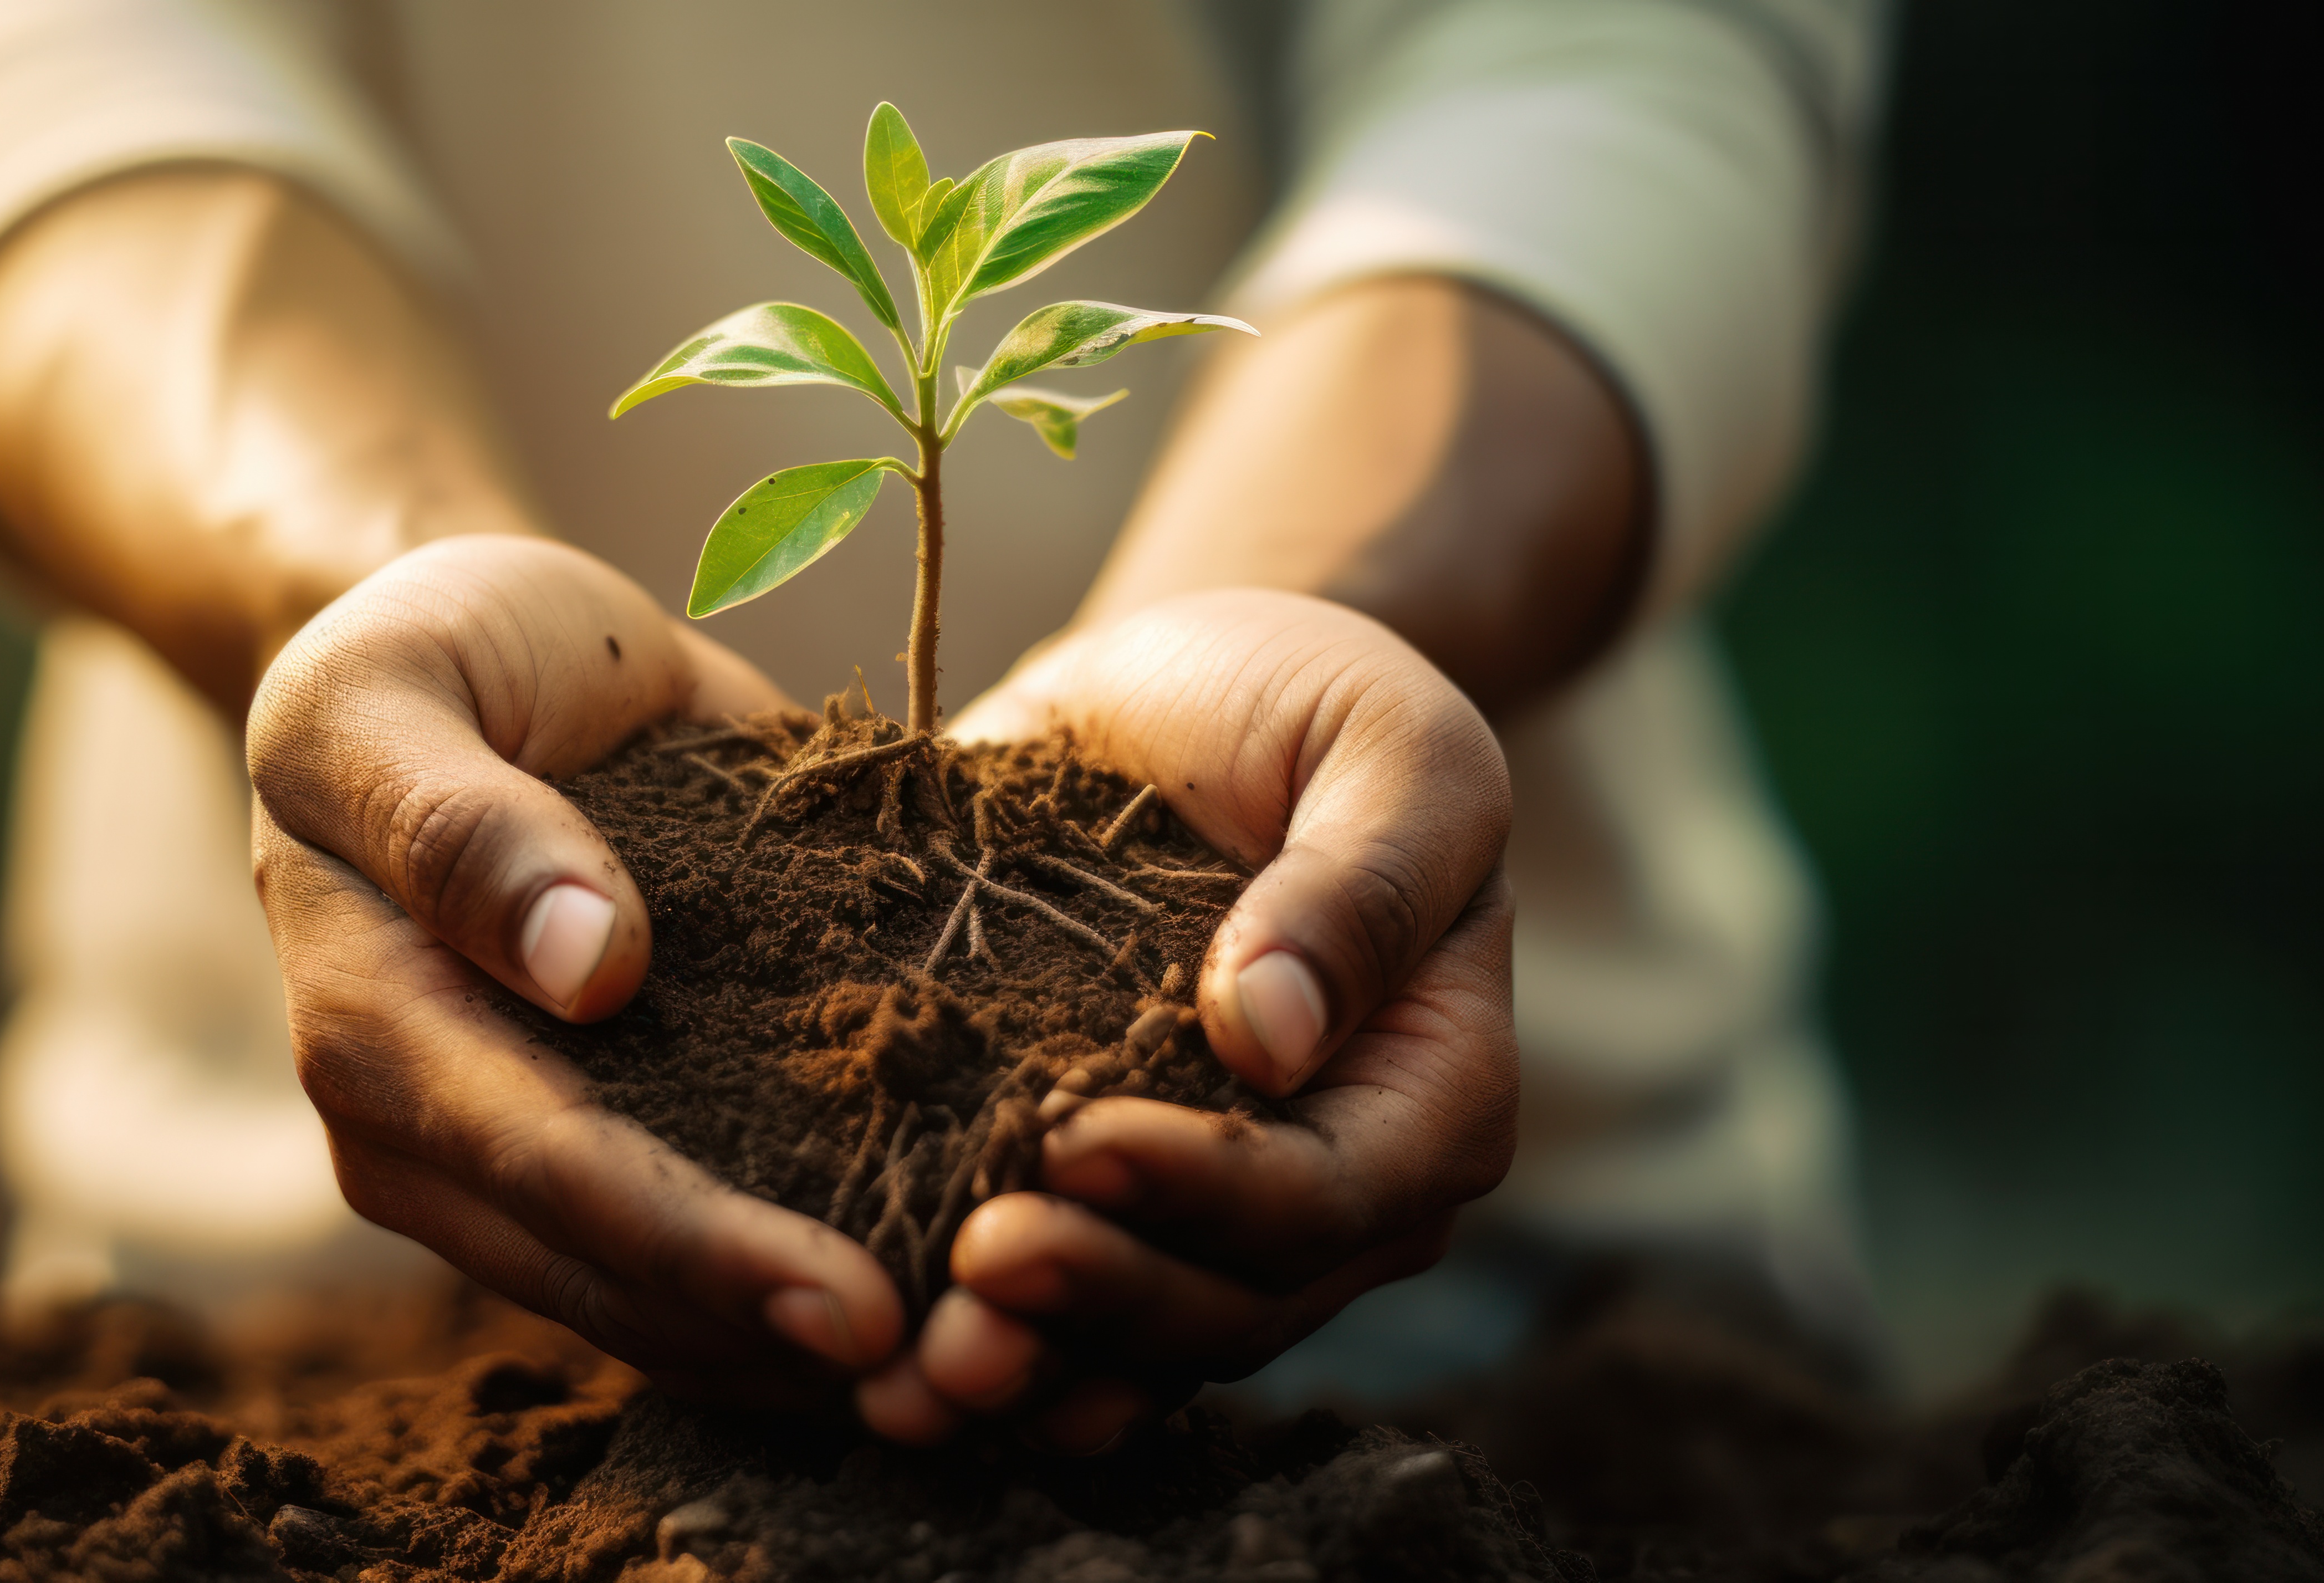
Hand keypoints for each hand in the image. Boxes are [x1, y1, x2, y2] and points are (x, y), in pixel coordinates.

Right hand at [246, 535, 907, 1402]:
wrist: (470, 660)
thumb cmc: (432, 653)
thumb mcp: (401, 686)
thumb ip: (464, 823)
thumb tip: (587, 966)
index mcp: (371, 1023)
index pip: (549, 1167)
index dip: (699, 1248)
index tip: (853, 1306)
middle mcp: (428, 1131)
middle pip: (609, 1276)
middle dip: (773, 1338)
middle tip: (954, 1380)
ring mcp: (510, 1157)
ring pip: (652, 1306)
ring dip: (797, 1355)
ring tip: (968, 1376)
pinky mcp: (601, 1140)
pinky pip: (688, 1257)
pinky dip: (795, 1295)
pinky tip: (934, 1308)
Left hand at [854, 590, 1519, 1449]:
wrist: (1191, 703)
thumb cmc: (1311, 707)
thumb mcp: (1386, 747)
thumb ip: (1361, 884)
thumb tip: (1275, 1034)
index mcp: (1434, 1091)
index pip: (1332, 1189)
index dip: (1207, 1189)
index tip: (1074, 1146)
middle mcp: (1337, 1188)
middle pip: (1232, 1300)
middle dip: (1101, 1300)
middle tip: (971, 1271)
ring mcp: (1215, 1217)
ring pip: (1141, 1343)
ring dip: (1029, 1368)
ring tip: (910, 1379)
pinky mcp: (1107, 1207)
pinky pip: (1065, 1324)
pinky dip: (989, 1358)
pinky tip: (889, 1384)